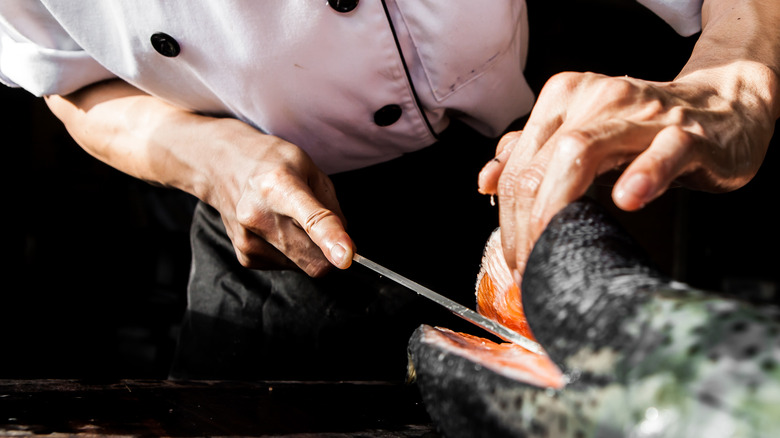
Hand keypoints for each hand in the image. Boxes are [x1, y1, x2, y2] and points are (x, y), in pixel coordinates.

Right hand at [206, 121, 353, 276]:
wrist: (221, 165)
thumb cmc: (270, 162)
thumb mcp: (309, 168)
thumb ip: (331, 207)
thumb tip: (345, 246)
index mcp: (280, 186)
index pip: (312, 220)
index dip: (332, 240)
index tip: (346, 258)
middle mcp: (258, 216)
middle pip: (312, 258)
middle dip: (330, 252)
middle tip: (325, 228)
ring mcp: (248, 240)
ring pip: (304, 266)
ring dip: (309, 250)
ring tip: (291, 219)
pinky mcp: (245, 256)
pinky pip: (288, 267)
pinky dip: (293, 253)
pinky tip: (278, 228)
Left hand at [478, 68, 775, 280]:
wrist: (722, 106)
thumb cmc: (646, 127)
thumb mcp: (582, 136)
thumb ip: (533, 154)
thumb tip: (486, 180)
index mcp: (564, 98)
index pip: (518, 165)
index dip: (508, 218)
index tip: (514, 256)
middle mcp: (596, 98)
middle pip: (539, 165)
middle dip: (526, 226)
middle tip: (530, 267)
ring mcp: (641, 113)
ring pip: (580, 153)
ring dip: (557, 210)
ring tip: (554, 249)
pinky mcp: (688, 132)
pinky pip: (662, 150)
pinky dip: (643, 174)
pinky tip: (627, 198)